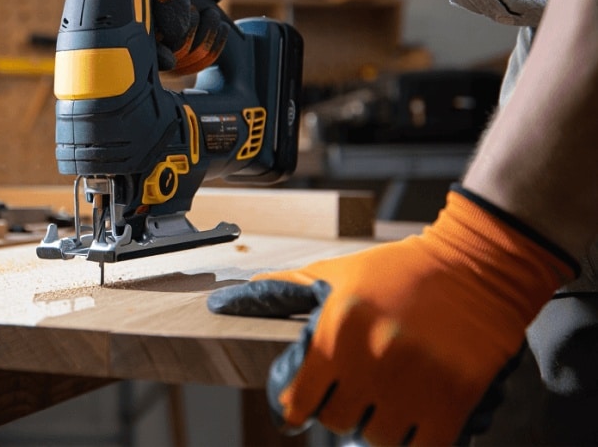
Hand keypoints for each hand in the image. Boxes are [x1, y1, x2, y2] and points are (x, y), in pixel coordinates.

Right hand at [127, 0, 249, 72]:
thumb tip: (172, 35)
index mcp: (123, 0)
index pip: (128, 42)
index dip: (149, 53)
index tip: (169, 53)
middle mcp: (139, 18)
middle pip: (155, 59)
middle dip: (183, 44)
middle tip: (196, 14)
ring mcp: (162, 27)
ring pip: (178, 62)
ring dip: (201, 43)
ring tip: (208, 13)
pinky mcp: (183, 33)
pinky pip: (194, 59)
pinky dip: (211, 47)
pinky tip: (216, 25)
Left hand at [208, 187, 576, 444]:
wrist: (478, 267)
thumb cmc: (396, 271)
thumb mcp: (331, 275)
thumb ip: (275, 293)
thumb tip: (220, 302)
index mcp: (336, 330)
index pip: (297, 400)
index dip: (295, 408)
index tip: (299, 411)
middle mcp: (371, 359)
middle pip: (336, 420)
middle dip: (339, 409)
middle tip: (353, 391)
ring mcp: (415, 383)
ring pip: (375, 438)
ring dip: (376, 424)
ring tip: (386, 397)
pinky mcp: (455, 399)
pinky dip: (413, 439)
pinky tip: (412, 418)